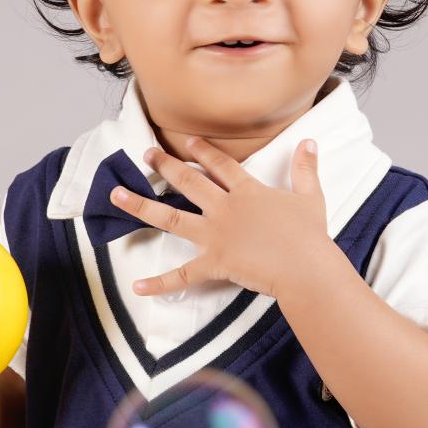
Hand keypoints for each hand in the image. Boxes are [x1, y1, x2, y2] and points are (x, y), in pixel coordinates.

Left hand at [107, 135, 332, 299]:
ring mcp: (215, 235)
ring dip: (141, 205)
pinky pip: (182, 275)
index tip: (186, 142)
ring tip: (116, 195)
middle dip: (165, 166)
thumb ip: (305, 169)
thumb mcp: (311, 197)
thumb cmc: (310, 235)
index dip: (203, 151)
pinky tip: (137, 286)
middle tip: (146, 155)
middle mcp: (224, 208)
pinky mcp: (214, 263)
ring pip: (170, 217)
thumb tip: (310, 143)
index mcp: (247, 192)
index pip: (221, 165)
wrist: (305, 267)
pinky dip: (159, 283)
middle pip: (188, 182)